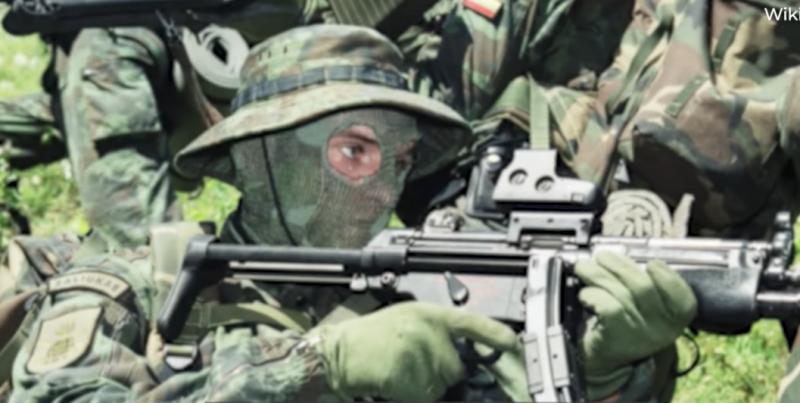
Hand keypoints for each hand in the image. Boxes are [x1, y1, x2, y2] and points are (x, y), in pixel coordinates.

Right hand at [307, 302, 518, 401]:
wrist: (340, 351)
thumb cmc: (371, 337)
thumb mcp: (407, 321)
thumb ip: (437, 331)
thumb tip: (461, 355)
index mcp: (430, 314)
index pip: (474, 323)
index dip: (497, 335)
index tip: (514, 344)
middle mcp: (428, 329)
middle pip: (457, 367)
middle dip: (441, 373)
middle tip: (412, 363)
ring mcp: (419, 351)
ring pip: (442, 384)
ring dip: (426, 386)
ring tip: (400, 370)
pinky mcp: (408, 372)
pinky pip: (426, 395)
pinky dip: (413, 395)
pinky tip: (395, 381)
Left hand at [575, 251, 696, 398]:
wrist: (607, 361)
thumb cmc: (627, 325)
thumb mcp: (647, 310)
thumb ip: (643, 284)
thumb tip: (621, 258)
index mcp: (676, 319)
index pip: (682, 296)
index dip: (667, 275)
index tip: (650, 264)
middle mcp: (662, 329)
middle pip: (643, 285)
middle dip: (618, 264)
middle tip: (601, 257)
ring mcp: (640, 334)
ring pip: (619, 292)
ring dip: (597, 274)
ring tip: (584, 268)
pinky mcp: (616, 336)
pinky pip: (606, 305)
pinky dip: (592, 294)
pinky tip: (585, 294)